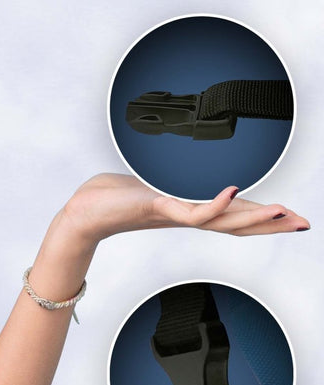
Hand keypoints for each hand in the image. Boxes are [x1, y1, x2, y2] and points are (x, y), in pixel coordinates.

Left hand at [61, 172, 309, 242]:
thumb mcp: (149, 179)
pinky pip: (191, 212)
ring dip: (253, 218)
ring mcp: (173, 213)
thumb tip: (181, 160)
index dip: (264, 217)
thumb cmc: (111, 196)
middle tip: (303, 223)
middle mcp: (185, 215)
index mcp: (188, 209)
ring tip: (283, 213)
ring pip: (221, 222)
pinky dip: (212, 203)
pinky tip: (230, 192)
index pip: (234, 215)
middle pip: (237, 224)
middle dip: (272, 224)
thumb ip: (169, 175)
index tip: (293, 217)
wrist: (82, 214)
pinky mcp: (157, 209)